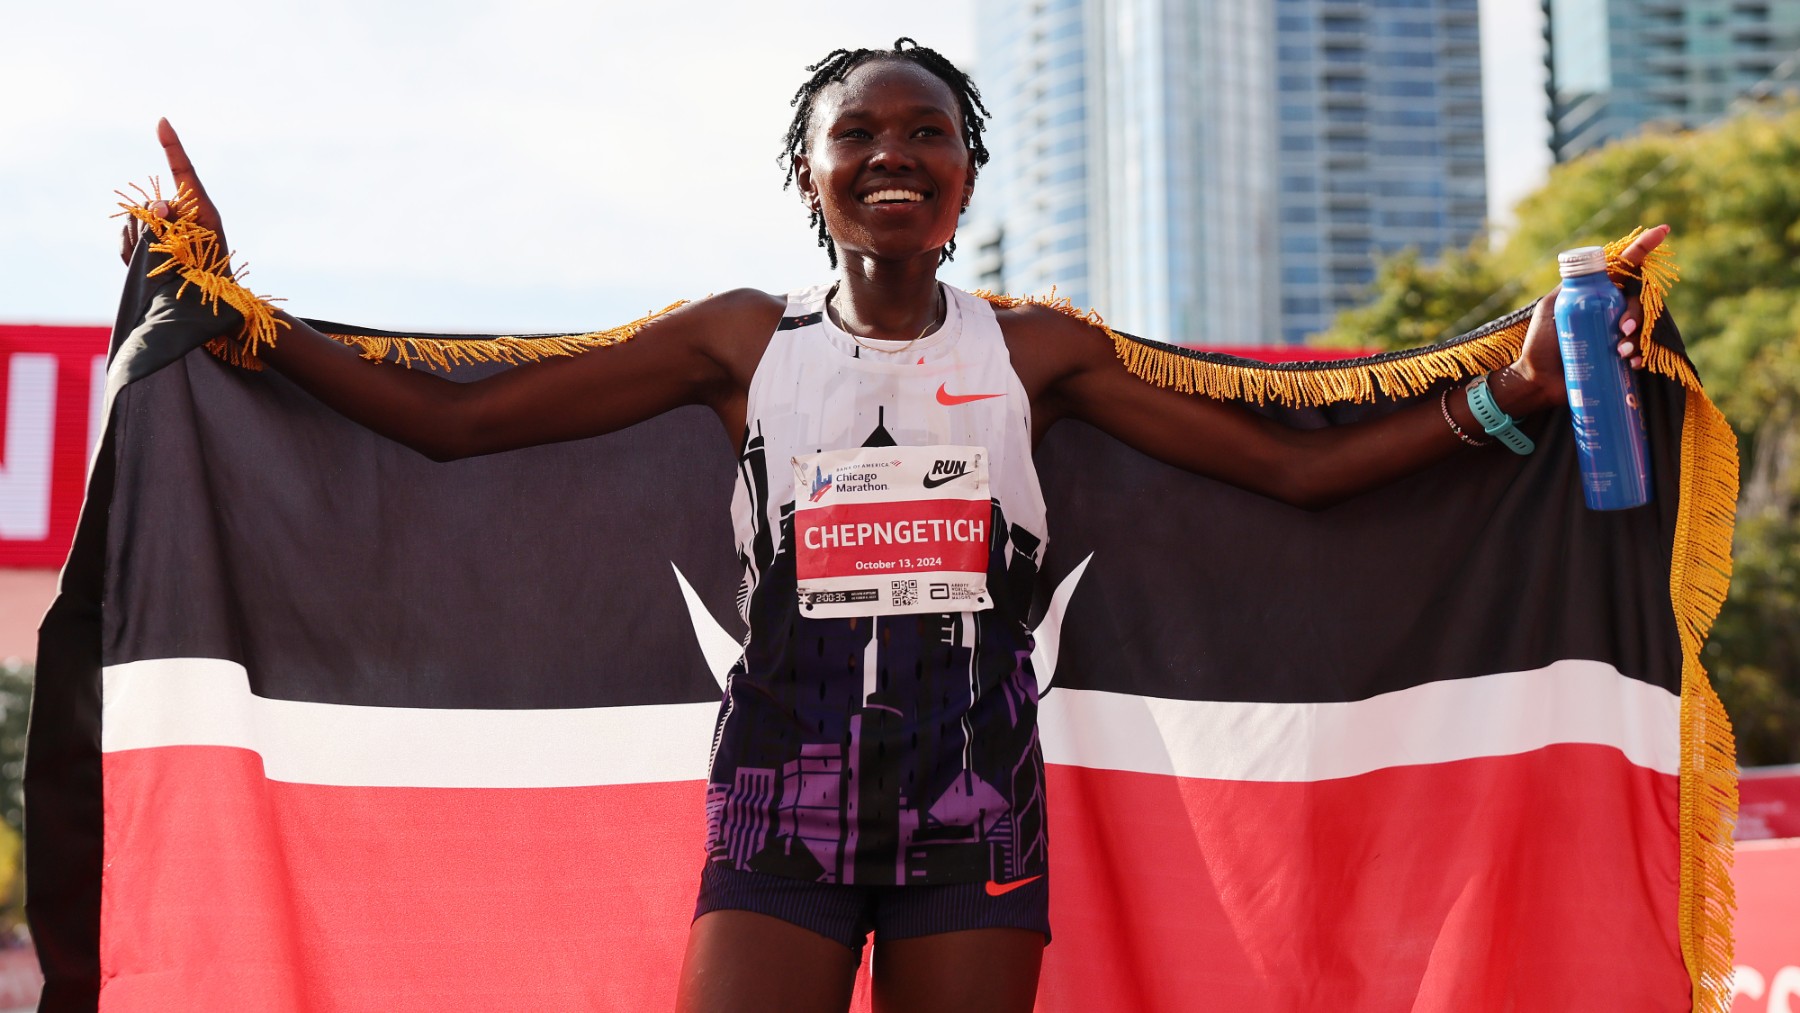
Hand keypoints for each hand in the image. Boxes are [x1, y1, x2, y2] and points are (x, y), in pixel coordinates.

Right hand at [119, 118, 228, 264]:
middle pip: (148, 202)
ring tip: (162, 262)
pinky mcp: (143, 242)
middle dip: (150, 222)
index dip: (172, 145)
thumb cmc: (212, 267)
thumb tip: (157, 205)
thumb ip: (179, 221)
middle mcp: (176, 211)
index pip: (182, 169)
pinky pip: (125, 239)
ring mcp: (158, 225)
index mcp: (197, 205)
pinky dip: (131, 251)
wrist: (207, 295)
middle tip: (170, 246)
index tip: (162, 121)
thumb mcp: (201, 241)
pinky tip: (145, 265)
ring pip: (133, 220)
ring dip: (141, 240)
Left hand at [1508, 224, 1668, 406]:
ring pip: (1642, 324)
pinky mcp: (1619, 355)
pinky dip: (1639, 356)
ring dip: (1638, 337)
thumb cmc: (1541, 343)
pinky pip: (1640, 351)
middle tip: (1622, 330)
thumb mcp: (1551, 307)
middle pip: (1637, 298)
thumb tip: (1590, 267)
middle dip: (1636, 313)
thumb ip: (1569, 286)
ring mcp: (1617, 332)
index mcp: (1597, 292)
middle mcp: (1611, 309)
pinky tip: (1632, 363)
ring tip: (1621, 352)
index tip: (1663, 230)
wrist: (1538, 379)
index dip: (1643, 247)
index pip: (1624, 266)